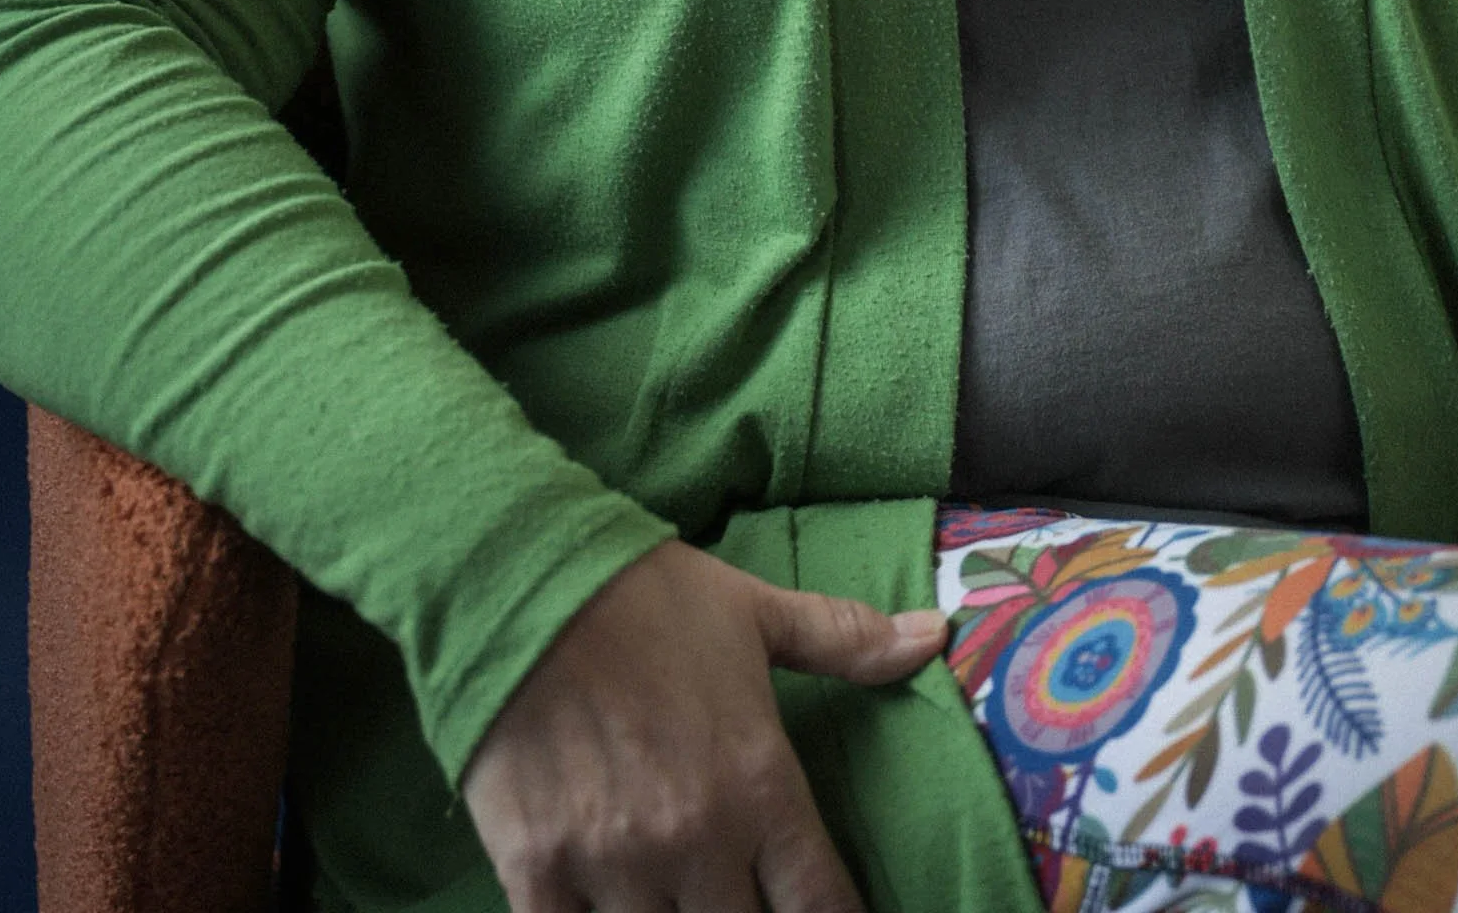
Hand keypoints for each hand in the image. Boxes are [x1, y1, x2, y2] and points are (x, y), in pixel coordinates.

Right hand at [460, 536, 947, 910]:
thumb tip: (937, 634)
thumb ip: (845, 639)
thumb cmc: (645, 596)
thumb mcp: (754, 612)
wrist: (520, 577)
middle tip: (741, 898)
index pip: (823, 906)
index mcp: (760, 784)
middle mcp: (696, 840)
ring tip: (678, 902)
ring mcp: (614, 866)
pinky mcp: (537, 873)